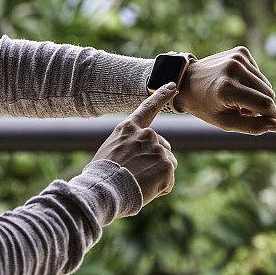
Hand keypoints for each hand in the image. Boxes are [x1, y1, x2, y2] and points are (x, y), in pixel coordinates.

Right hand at [90, 82, 177, 205]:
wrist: (104, 191)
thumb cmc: (101, 177)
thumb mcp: (111, 151)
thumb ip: (130, 146)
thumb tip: (146, 157)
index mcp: (128, 127)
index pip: (148, 107)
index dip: (162, 95)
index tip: (174, 85)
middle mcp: (146, 133)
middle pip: (162, 147)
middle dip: (155, 161)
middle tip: (136, 174)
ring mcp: (158, 148)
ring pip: (166, 165)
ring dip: (156, 176)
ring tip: (137, 183)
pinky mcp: (167, 165)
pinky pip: (168, 181)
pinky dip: (159, 188)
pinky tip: (144, 189)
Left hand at [173, 46, 275, 134]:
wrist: (186, 81)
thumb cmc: (205, 105)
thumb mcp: (225, 122)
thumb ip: (253, 127)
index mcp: (227, 89)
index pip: (264, 104)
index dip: (272, 116)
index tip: (272, 123)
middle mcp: (234, 69)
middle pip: (268, 94)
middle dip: (262, 106)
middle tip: (243, 110)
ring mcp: (237, 58)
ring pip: (266, 84)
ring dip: (257, 94)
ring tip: (238, 98)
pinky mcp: (240, 51)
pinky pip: (258, 73)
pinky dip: (252, 82)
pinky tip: (237, 84)